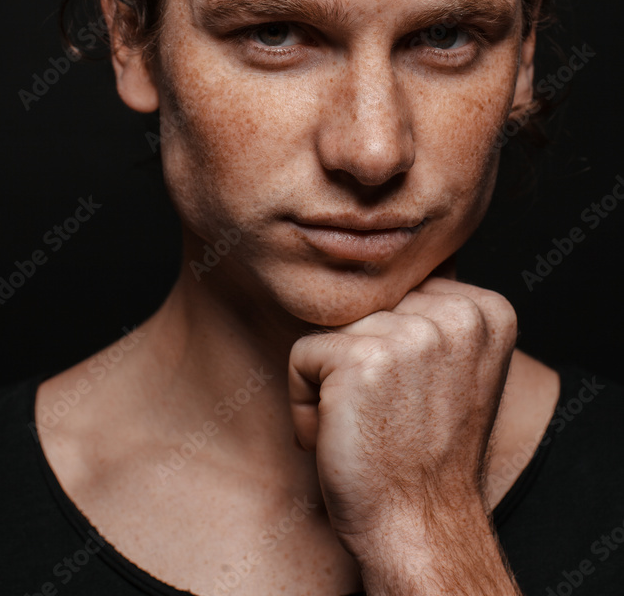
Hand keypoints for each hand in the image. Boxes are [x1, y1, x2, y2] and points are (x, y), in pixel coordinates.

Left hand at [288, 276, 519, 593]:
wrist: (419, 525)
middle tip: (390, 416)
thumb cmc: (426, 453)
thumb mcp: (456, 370)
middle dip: (361, 361)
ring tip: (369, 426)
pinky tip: (341, 436)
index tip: (416, 396)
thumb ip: (436, 313)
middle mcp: (456, 314)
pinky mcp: (361, 358)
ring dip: (332, 384)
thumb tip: (406, 262)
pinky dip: (305, 403)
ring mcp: (410, 334)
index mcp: (486, 310)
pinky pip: (302, 356)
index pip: (403, 290)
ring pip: (333, 330)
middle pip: (367, 307)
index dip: (392, 347)